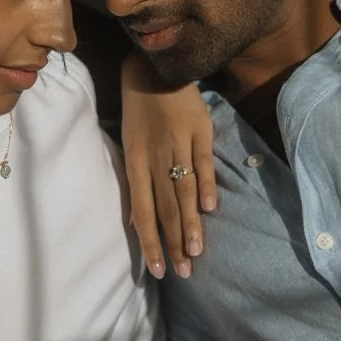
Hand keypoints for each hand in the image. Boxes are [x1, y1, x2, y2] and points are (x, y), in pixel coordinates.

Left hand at [120, 53, 216, 278]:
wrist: (154, 69)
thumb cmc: (140, 112)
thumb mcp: (131, 146)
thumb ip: (137, 183)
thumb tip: (137, 221)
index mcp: (136, 164)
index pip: (143, 212)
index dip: (151, 243)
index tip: (159, 271)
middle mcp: (155, 158)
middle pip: (165, 208)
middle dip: (174, 243)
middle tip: (184, 272)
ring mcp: (178, 144)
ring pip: (184, 190)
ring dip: (190, 223)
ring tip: (197, 251)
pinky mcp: (200, 131)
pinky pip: (203, 162)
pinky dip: (206, 185)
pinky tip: (210, 209)